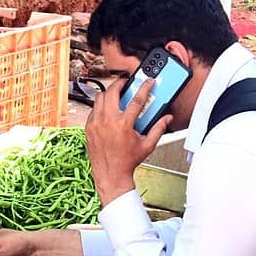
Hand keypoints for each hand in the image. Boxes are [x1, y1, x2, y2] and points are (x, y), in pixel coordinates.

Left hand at [85, 78, 171, 205]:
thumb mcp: (147, 145)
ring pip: (99, 98)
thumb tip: (167, 118)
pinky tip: (108, 108)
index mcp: (123, 125)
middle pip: (112, 92)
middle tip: (126, 82)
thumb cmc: (127, 161)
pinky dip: (101, 106)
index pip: (136, 99)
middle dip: (120, 83)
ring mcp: (96, 124)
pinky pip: (93, 110)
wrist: (110, 174)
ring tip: (117, 93)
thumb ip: (159, 129)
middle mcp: (107, 122)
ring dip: (109, 93)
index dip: (145, 87)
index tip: (148, 81)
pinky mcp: (89, 128)